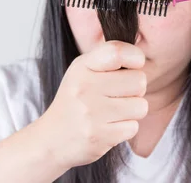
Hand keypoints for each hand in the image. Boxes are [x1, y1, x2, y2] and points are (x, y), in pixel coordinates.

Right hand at [34, 41, 147, 169]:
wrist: (50, 140)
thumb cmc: (76, 100)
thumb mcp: (83, 71)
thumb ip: (109, 58)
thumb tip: (140, 55)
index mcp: (82, 67)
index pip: (118, 52)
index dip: (135, 56)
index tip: (134, 65)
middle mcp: (85, 87)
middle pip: (139, 81)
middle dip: (136, 89)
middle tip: (119, 95)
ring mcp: (92, 113)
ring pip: (140, 106)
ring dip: (132, 111)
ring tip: (113, 112)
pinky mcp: (99, 136)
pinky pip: (133, 127)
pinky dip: (125, 128)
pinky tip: (108, 126)